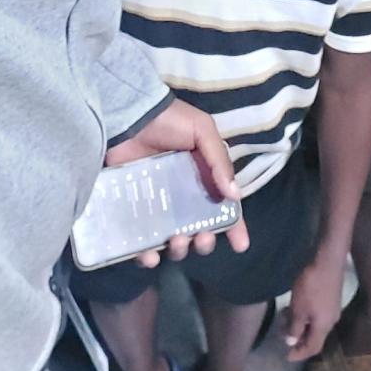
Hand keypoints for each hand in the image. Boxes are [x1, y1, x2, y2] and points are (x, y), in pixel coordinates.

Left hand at [106, 97, 250, 267]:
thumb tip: (235, 196)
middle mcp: (183, 196)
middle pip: (199, 231)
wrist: (129, 115)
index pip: (224, 207)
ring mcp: (157, 206)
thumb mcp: (202, 131)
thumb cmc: (169, 121)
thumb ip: (219, 161)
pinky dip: (147, 255)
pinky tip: (150, 255)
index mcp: (204, 178)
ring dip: (179, 250)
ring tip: (177, 241)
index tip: (241, 245)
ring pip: (173, 241)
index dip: (234, 227)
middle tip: (200, 237)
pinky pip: (142, 241)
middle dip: (204, 242)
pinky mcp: (133, 211)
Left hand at [283, 252, 345, 362]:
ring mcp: (332, 308)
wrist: (328, 260)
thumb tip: (292, 342)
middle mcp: (331, 321)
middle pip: (314, 337)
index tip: (286, 356)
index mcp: (324, 327)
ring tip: (285, 316)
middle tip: (282, 331)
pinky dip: (305, 315)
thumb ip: (295, 327)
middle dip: (297, 338)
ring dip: (300, 324)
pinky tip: (296, 305)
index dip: (299, 354)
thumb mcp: (299, 308)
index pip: (312, 348)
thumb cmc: (311, 285)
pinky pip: (317, 314)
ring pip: (314, 324)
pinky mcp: (331, 297)